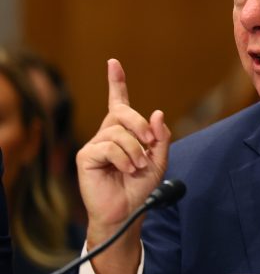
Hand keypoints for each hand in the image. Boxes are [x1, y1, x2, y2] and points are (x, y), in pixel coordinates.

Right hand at [76, 59, 170, 273]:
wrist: (128, 211)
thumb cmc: (140, 186)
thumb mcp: (159, 160)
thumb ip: (160, 137)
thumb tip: (157, 113)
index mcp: (124, 131)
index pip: (119, 101)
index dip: (116, 82)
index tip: (113, 62)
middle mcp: (107, 134)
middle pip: (123, 113)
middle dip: (140, 125)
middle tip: (150, 142)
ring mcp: (95, 144)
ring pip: (118, 133)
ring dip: (135, 150)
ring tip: (138, 167)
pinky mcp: (86, 157)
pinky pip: (108, 147)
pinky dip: (124, 158)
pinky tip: (126, 170)